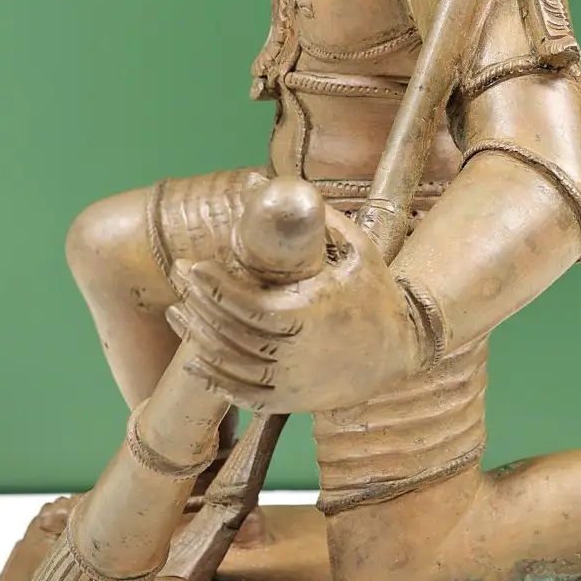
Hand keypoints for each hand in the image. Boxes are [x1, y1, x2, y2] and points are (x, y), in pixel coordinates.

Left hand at [177, 208, 423, 412]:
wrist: (404, 348)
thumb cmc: (377, 292)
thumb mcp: (358, 247)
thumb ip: (314, 215)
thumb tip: (261, 180)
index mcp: (311, 315)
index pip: (247, 305)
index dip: (213, 287)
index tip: (191, 265)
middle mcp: (298, 353)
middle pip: (231, 333)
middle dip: (199, 304)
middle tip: (178, 277)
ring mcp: (293, 381)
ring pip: (231, 364)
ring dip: (197, 338)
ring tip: (176, 312)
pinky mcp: (292, 401)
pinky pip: (243, 394)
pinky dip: (215, 378)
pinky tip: (195, 357)